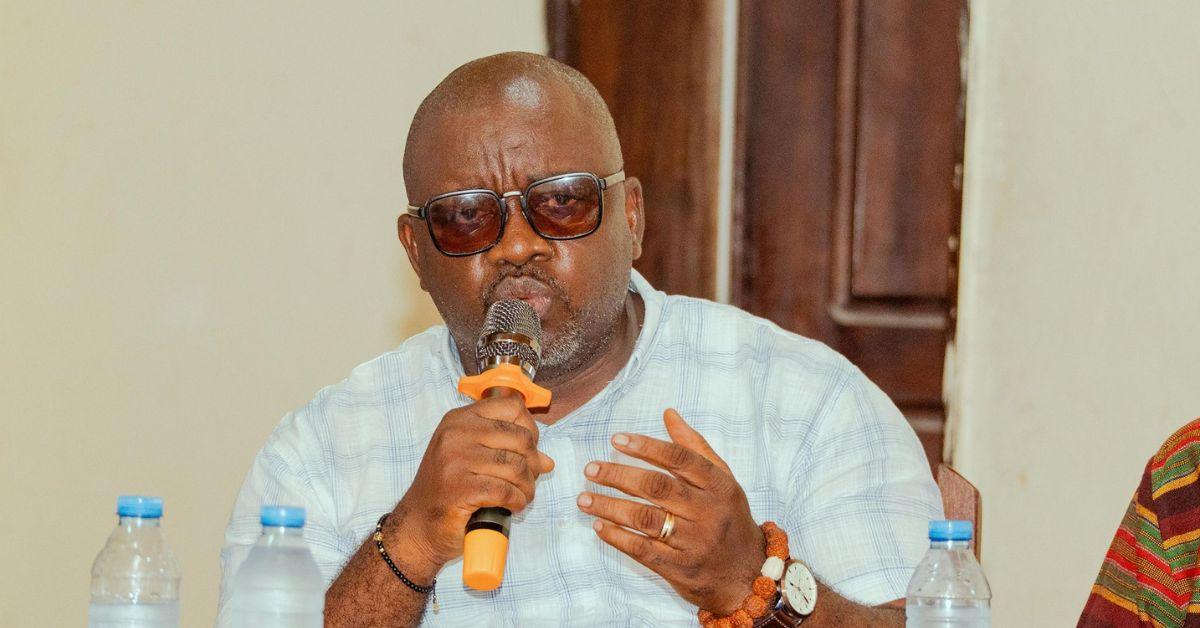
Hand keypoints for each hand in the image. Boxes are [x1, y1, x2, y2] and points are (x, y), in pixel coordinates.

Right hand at [394, 395, 554, 569]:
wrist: (418, 524)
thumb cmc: (448, 490)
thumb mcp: (472, 457)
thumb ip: (507, 450)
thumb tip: (547, 461)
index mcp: (460, 419)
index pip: (512, 406)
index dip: (529, 428)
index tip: (527, 449)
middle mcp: (456, 434)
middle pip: (520, 438)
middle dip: (533, 462)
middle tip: (527, 478)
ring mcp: (456, 460)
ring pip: (516, 466)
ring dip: (527, 486)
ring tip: (522, 494)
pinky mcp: (460, 489)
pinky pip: (507, 491)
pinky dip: (517, 501)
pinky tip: (512, 506)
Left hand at [578, 409, 763, 615]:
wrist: (748, 574)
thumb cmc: (729, 518)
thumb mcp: (723, 480)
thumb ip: (695, 447)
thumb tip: (668, 413)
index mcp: (719, 485)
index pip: (680, 459)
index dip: (647, 446)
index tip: (616, 439)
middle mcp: (708, 512)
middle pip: (658, 487)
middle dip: (619, 476)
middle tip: (590, 469)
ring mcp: (695, 542)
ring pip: (646, 519)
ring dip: (610, 507)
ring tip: (584, 499)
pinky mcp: (681, 568)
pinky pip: (643, 551)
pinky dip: (618, 538)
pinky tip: (598, 526)